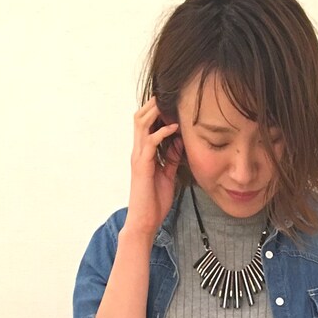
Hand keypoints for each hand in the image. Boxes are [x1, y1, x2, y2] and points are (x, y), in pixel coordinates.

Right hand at [126, 95, 183, 237]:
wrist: (144, 222)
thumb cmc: (154, 202)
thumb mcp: (168, 176)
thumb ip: (171, 159)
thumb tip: (179, 142)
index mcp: (143, 154)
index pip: (145, 125)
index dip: (155, 111)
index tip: (172, 103)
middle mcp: (138, 152)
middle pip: (140, 118)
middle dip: (153, 105)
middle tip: (169, 95)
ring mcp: (138, 158)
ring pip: (141, 124)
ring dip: (155, 112)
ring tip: (169, 104)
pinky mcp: (142, 166)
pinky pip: (150, 142)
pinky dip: (162, 132)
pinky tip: (174, 128)